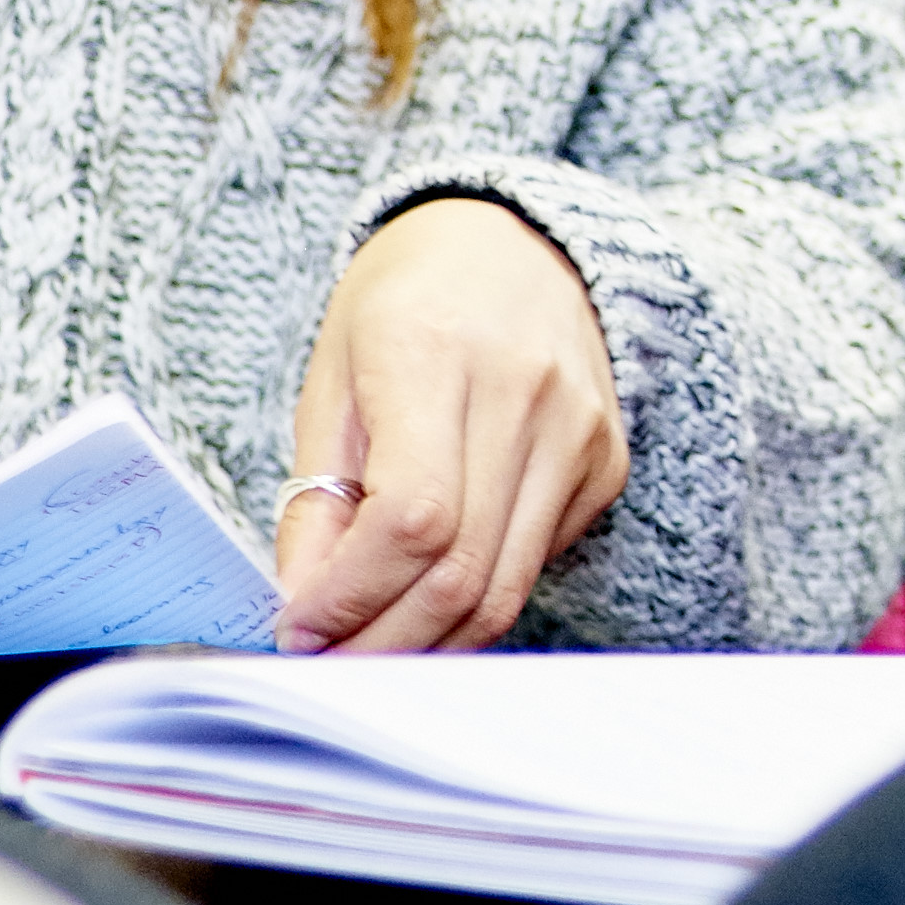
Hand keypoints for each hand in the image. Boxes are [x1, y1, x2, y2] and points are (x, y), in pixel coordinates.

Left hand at [274, 195, 629, 653]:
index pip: (412, 519)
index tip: (299, 629)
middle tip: (324, 660)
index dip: (351, 597)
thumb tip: (304, 611)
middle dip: (381, 643)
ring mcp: (579, 429)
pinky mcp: (605, 462)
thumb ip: (316, 501)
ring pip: (505, 588)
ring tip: (368, 645)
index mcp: (436, 354)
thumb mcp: (331, 384)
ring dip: (428, 643)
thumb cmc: (402, 307)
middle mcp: (526, 391)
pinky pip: (533, 564)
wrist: (512, 244)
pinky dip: (475, 599)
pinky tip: (429, 587)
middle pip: (462, 572)